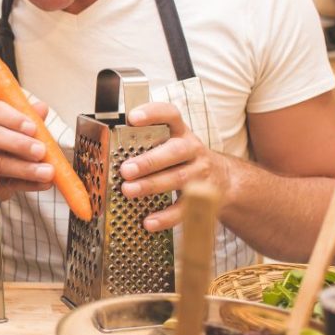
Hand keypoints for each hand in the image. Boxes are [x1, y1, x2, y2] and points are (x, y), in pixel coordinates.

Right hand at [0, 98, 54, 199]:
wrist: (5, 173)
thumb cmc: (13, 143)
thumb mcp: (24, 128)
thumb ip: (32, 118)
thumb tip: (41, 108)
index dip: (13, 119)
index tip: (33, 128)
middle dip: (19, 143)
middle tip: (40, 151)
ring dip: (25, 168)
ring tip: (47, 172)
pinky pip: (6, 184)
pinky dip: (28, 184)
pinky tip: (44, 184)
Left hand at [119, 102, 233, 231]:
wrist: (225, 179)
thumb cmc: (184, 158)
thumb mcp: (171, 142)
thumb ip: (147, 141)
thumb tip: (109, 148)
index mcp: (181, 132)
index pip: (170, 115)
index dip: (152, 114)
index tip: (132, 117)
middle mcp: (192, 149)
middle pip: (174, 152)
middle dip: (148, 161)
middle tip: (125, 169)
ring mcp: (200, 173)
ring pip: (179, 178)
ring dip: (152, 185)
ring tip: (128, 191)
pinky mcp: (204, 198)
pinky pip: (185, 208)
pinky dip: (166, 217)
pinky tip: (148, 221)